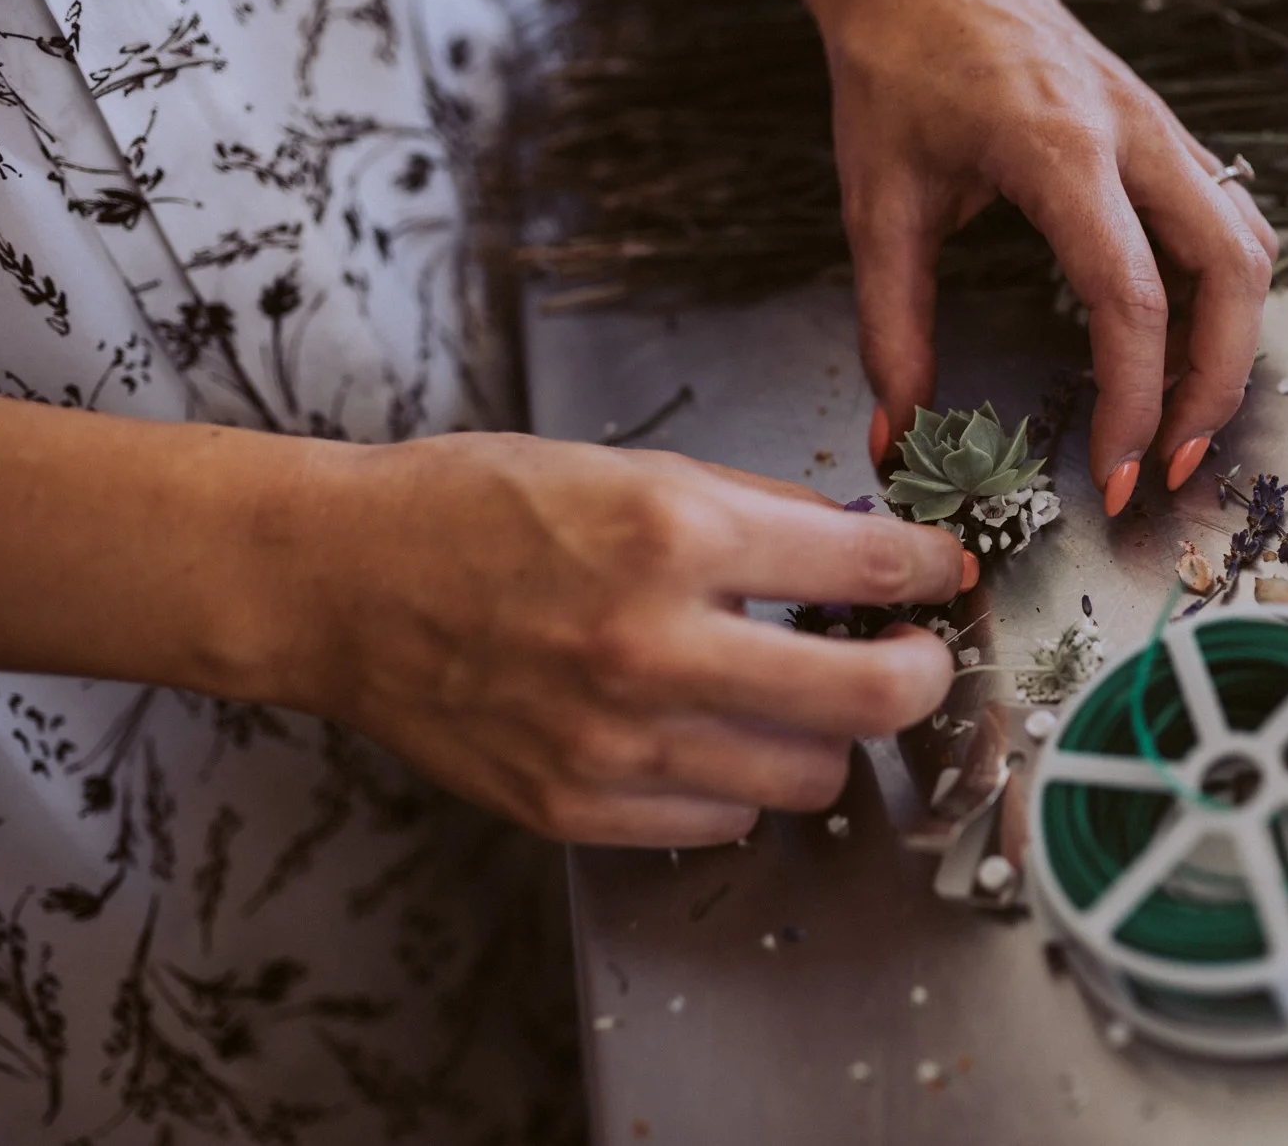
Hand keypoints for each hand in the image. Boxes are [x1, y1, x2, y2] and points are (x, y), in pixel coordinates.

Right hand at [271, 434, 969, 846]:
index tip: (943, 577)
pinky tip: (706, 732)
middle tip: (911, 658)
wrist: (343, 582)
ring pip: (810, 778)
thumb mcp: (631, 468)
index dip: (931, 573)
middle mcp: (650, 645)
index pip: (868, 571)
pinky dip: (738, 781)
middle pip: (869, 701)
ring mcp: (614, 741)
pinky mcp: (577, 807)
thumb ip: (760, 510)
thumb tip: (867, 547)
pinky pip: (725, 819)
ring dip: (822, 736)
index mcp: (672, 535)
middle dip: (918, 676)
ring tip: (788, 695)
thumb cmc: (479, 509)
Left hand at [814, 0, 1278, 512]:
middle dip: (1214, 385)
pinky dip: (1219, 291)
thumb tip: (893, 435)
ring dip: (1230, 339)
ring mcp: (1159, 123)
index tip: (1115, 475)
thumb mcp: (877, 208)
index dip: (1135, 400)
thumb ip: (890, 331)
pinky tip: (1176, 338)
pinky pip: (1227, 216)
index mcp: (1060, 148)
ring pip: (1247, 244)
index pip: (1131, 297)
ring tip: (1178, 416)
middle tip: (1170, 465)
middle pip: (1230, 273)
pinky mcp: (1162, 128)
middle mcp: (1133, 131)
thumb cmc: (893, 70)